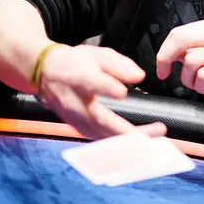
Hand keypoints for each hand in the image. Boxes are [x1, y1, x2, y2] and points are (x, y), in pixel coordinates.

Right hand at [36, 44, 167, 139]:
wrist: (45, 74)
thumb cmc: (75, 63)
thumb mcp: (97, 54)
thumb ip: (119, 64)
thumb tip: (139, 76)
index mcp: (79, 77)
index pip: (92, 84)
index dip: (107, 88)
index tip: (122, 93)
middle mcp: (76, 102)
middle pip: (102, 120)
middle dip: (130, 130)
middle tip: (158, 130)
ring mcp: (76, 119)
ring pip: (104, 137)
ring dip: (131, 143)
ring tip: (156, 141)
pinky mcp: (79, 130)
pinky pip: (101, 143)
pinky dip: (121, 149)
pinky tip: (141, 148)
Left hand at [156, 18, 203, 124]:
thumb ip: (190, 52)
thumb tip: (167, 52)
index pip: (180, 32)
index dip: (164, 51)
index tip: (162, 66)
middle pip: (182, 39)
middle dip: (166, 58)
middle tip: (164, 74)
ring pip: (191, 60)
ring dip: (190, 80)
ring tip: (203, 85)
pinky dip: (202, 87)